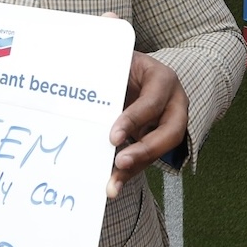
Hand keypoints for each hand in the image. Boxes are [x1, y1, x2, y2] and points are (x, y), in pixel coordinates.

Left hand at [106, 51, 189, 197]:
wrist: (129, 70)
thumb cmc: (120, 64)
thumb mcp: (116, 62)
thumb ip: (102, 74)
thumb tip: (73, 86)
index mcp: (162, 79)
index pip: (152, 101)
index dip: (134, 120)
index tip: (113, 137)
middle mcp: (173, 102)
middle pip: (171, 132)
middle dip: (145, 150)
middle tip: (120, 163)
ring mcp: (168, 122)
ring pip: (160, 150)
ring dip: (137, 168)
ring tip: (113, 184)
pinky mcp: (157, 138)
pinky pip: (148, 157)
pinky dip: (131, 171)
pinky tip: (113, 183)